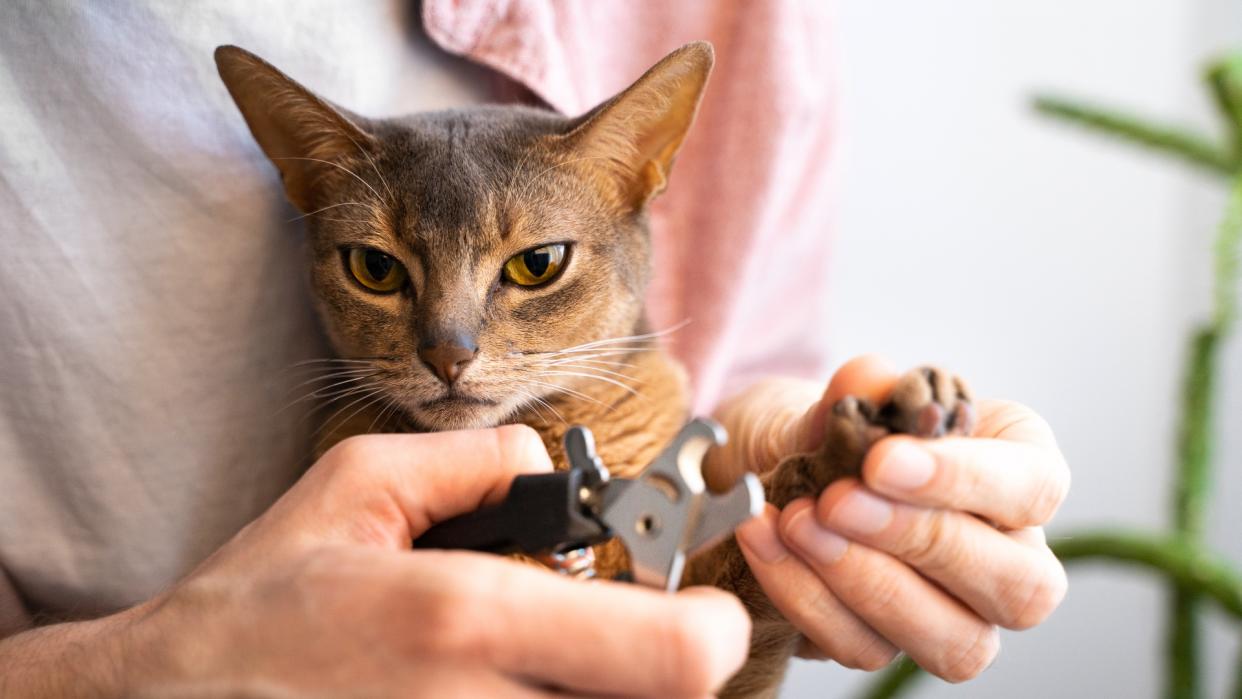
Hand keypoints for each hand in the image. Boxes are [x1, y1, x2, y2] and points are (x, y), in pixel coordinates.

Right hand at [0, 427, 748, 697]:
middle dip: (647, 656)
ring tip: (512, 652)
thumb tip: (559, 475)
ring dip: (592, 680)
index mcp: (468, 618)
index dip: (711, 633)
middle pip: (655, 697)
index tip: (700, 614)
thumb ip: (484, 462)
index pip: (675, 658)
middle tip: (593, 625)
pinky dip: (540, 696)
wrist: (181, 697)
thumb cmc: (264, 599)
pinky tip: (484, 680)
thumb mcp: (361, 483)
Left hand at [719, 356, 1068, 680]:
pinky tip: (764, 542)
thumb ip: (854, 391)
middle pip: (1020, 586)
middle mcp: (1008, 554)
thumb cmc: (821, 425)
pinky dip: (808, 598)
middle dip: (921, 541)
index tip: (881, 460)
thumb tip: (868, 380)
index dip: (965, 479)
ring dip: (867, 584)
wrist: (759, 468)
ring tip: (796, 523)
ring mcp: (955, 612)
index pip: (1035, 486)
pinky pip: (867, 648)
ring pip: (957, 641)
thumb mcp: (830, 395)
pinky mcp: (888, 645)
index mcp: (1018, 466)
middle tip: (835, 500)